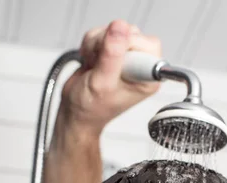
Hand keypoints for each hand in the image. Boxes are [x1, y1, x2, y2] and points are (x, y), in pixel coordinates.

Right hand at [61, 20, 161, 134]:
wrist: (77, 112)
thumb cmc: (92, 108)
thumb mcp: (102, 83)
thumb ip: (112, 54)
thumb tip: (120, 27)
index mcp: (148, 78)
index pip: (149, 44)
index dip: (127, 48)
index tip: (114, 64)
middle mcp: (141, 66)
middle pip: (130, 32)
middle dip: (108, 44)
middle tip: (100, 65)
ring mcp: (127, 56)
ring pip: (114, 29)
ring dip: (97, 44)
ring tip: (94, 65)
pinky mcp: (113, 49)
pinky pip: (102, 31)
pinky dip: (91, 43)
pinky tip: (91, 61)